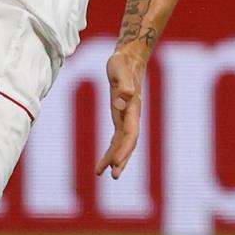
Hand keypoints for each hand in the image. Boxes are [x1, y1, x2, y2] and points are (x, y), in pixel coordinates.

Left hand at [94, 41, 149, 178]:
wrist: (129, 58)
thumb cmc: (122, 63)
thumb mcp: (119, 70)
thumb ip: (123, 85)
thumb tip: (121, 99)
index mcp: (132, 108)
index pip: (130, 134)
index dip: (124, 149)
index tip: (116, 163)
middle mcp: (132, 116)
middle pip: (128, 143)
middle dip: (121, 159)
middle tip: (113, 176)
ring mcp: (127, 117)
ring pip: (123, 144)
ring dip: (116, 158)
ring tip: (102, 173)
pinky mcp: (121, 116)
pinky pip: (118, 138)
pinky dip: (112, 149)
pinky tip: (105, 161)